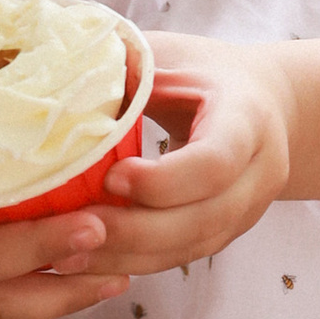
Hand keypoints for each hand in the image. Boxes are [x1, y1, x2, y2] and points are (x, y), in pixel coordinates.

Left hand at [90, 33, 294, 273]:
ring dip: (127, 257)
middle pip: (203, 219)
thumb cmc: (203, 72)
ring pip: (190, 248)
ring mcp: (247, 210)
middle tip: (74, 228)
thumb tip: (56, 72)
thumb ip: (126, 66)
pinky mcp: (225, 232)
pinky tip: (87, 261)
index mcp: (248, 119)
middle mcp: (259, 172)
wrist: (262, 101)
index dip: (162, 180)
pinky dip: (133, 262)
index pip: (215, 162)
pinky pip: (180, 257)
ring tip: (66, 257)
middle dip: (135, 231)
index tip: (110, 177)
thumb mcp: (169, 55)